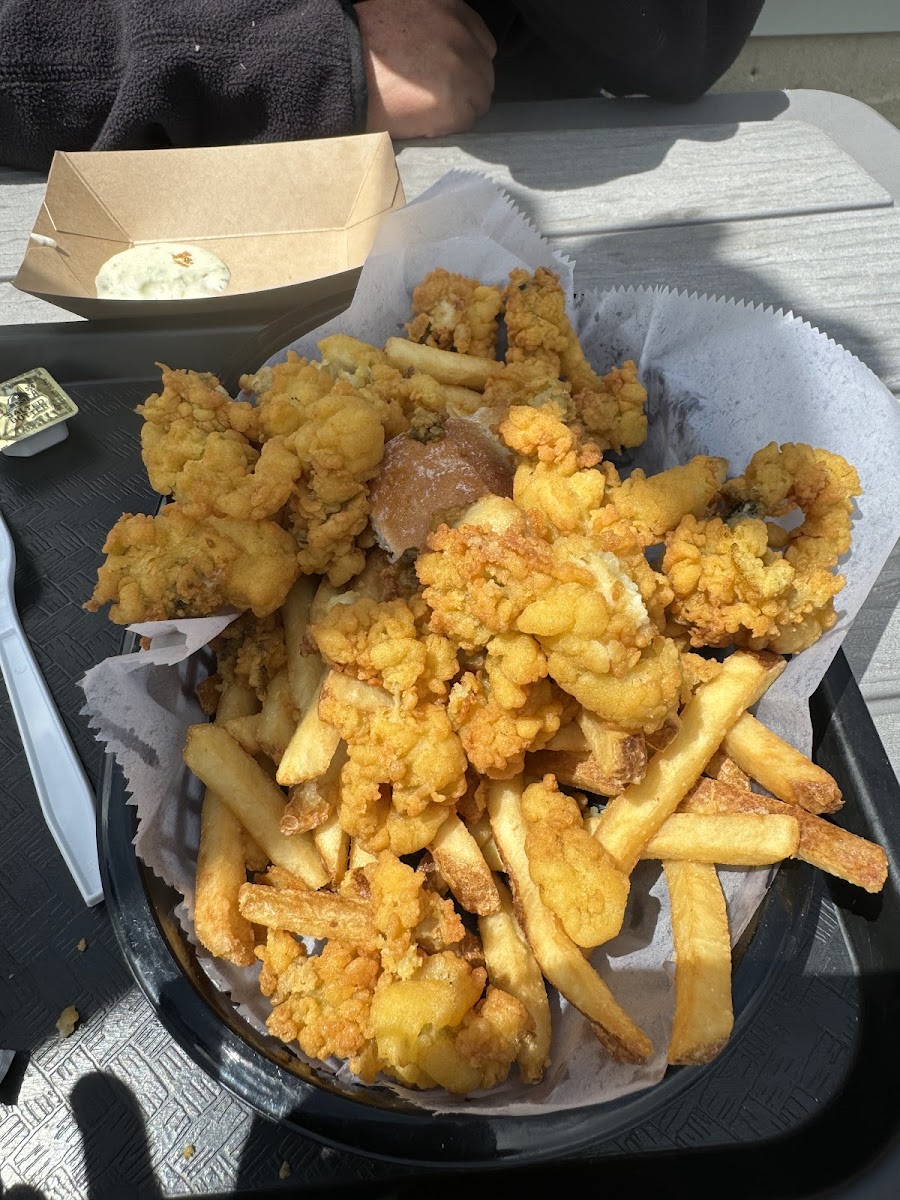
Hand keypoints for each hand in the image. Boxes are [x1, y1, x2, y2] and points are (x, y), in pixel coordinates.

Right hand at [355, 0, 495, 137]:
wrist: (342, 68)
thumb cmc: (363, 42)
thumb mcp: (403, 9)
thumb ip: (433, 23)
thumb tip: (446, 46)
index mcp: (450, 6)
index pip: (481, 41)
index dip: (466, 60)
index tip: (451, 72)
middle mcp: (460, 34)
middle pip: (483, 70)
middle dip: (465, 84)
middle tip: (437, 94)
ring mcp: (461, 69)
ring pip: (480, 98)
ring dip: (460, 106)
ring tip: (429, 108)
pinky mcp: (455, 103)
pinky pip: (467, 121)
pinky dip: (450, 125)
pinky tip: (427, 119)